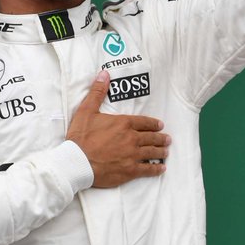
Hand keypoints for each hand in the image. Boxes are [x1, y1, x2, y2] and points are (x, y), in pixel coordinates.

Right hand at [66, 70, 170, 187]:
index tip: (160, 126)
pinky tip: (161, 168)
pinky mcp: (130, 171)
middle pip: (151, 138)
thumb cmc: (80, 137)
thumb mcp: (86, 110)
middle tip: (167, 139)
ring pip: (152, 152)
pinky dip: (156, 169)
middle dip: (160, 138)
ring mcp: (132, 155)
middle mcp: (131, 138)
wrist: (77, 162)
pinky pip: (148, 169)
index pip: (144, 122)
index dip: (153, 124)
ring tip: (166, 152)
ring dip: (161, 152)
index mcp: (123, 123)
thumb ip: (97, 92)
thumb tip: (104, 74)